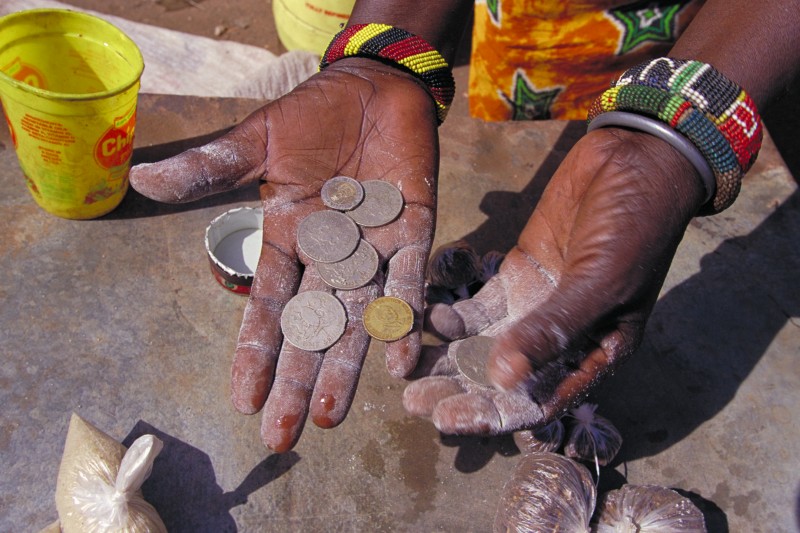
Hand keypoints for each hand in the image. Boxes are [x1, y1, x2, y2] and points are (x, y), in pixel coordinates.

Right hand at [130, 59, 438, 451]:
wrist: (375, 87)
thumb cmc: (315, 114)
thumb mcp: (259, 142)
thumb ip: (212, 168)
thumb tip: (139, 179)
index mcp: (290, 241)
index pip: (269, 307)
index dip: (255, 353)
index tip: (241, 401)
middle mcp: (331, 258)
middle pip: (312, 329)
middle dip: (298, 380)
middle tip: (284, 437)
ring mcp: (374, 250)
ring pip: (358, 320)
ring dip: (346, 368)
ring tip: (329, 418)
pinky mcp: (415, 232)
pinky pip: (409, 282)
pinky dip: (404, 319)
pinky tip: (399, 362)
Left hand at [404, 127, 706, 434]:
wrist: (632, 162)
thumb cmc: (632, 227)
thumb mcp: (600, 282)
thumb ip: (553, 328)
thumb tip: (504, 380)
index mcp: (591, 354)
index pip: (535, 400)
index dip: (490, 414)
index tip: (446, 420)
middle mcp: (558, 337)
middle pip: (500, 376)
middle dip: (457, 387)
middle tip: (412, 399)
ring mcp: (532, 304)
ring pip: (480, 340)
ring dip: (445, 353)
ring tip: (404, 362)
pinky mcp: (513, 272)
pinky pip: (474, 298)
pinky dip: (449, 305)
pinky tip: (423, 308)